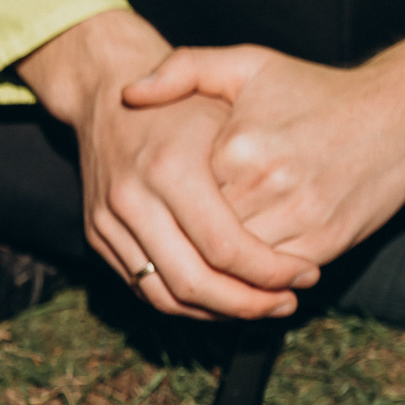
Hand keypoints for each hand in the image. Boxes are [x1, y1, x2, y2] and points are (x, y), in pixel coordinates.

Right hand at [19, 9, 315, 319]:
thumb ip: (256, 147)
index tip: (306, 275)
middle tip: (286, 302)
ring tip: (258, 306)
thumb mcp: (227, 96)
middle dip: (246, 303)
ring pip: (163, 294)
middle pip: (193, 282)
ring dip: (214, 311)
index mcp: (170, 168)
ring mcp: (108, 222)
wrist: (105, 92)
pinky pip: (142, 287)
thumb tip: (283, 209)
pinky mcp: (97, 235)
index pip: (225, 247)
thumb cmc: (183, 101)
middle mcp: (132, 199)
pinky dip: (183, 302)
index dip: (270, 272)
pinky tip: (220, 297)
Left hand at [124, 31, 404, 269]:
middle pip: (200, 237)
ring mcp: (300, 216)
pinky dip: (253, 282)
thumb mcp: (248, 65)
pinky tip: (238, 274)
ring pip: (234, 266)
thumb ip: (184, 70)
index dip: (162, 209)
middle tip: (166, 249)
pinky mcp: (327, 241)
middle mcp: (267, 184)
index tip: (155, 210)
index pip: (177, 198)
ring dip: (214, 274)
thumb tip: (129, 93)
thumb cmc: (315, 90)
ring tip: (196, 268)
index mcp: (237, 146)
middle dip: (182, 247)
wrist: (401, 111)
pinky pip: (273, 277)